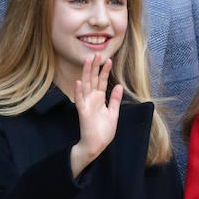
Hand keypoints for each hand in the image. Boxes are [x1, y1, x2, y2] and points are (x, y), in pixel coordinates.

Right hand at [70, 55, 122, 177]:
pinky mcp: (83, 112)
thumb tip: (119, 86)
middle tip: (96, 54)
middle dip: (95, 67)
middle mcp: (92, 99)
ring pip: (85, 86)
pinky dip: (79, 92)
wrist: (97, 144)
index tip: (108, 59)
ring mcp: (86, 104)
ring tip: (87, 61)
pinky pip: (80, 100)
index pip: (102, 81)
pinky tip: (78, 82)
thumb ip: (115, 99)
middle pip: (93, 80)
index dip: (105, 71)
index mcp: (99, 99)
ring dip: (86, 74)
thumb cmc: (103, 130)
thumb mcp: (113, 113)